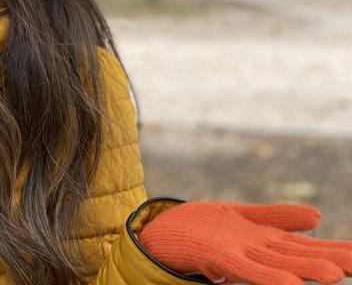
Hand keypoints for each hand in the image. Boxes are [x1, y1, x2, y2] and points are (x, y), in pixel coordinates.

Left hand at [137, 200, 351, 284]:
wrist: (158, 233)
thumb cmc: (203, 228)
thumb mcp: (243, 216)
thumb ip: (277, 217)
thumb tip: (318, 216)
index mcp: (266, 242)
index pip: (308, 246)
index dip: (336, 250)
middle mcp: (257, 252)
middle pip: (299, 256)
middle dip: (332, 260)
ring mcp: (238, 254)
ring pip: (277, 263)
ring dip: (305, 269)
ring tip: (335, 275)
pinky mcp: (216, 254)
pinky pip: (245, 268)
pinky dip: (268, 276)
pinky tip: (291, 283)